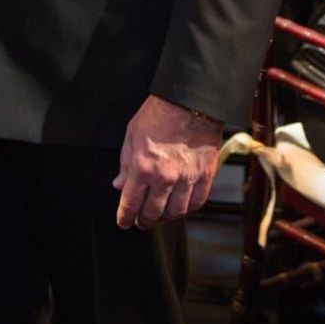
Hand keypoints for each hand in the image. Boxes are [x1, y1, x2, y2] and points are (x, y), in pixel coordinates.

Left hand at [113, 94, 221, 229]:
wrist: (189, 102)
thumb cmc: (159, 114)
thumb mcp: (132, 135)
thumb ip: (125, 163)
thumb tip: (120, 184)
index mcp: (142, 167)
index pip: (130, 203)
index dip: (125, 217)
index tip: (123, 221)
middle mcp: (164, 177)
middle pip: (152, 213)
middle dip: (143, 221)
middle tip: (141, 221)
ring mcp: (186, 178)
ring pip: (175, 212)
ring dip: (165, 217)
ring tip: (160, 215)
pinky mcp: (204, 176)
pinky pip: (196, 203)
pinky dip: (187, 208)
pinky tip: (181, 206)